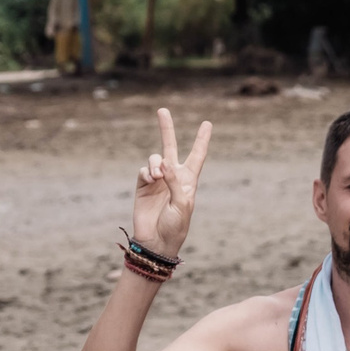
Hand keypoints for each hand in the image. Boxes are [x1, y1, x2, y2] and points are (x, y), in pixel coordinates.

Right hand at [133, 107, 211, 257]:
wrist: (156, 241)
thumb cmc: (175, 225)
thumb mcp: (183, 204)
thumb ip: (175, 182)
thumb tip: (164, 163)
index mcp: (189, 180)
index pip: (197, 155)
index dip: (202, 140)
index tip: (207, 123)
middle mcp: (173, 176)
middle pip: (170, 147)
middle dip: (166, 129)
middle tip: (162, 110)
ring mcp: (157, 180)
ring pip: (155, 158)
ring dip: (156, 164)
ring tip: (157, 176)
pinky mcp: (142, 185)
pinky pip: (144, 170)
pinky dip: (147, 172)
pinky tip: (151, 180)